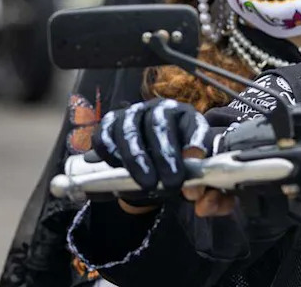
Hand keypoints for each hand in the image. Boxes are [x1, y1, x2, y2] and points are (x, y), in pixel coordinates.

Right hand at [93, 99, 213, 194]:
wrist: (148, 160)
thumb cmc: (173, 162)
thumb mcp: (189, 167)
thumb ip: (193, 176)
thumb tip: (193, 192)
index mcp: (185, 115)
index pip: (193, 124)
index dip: (196, 141)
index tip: (196, 160)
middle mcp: (157, 109)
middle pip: (158, 125)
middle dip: (164, 156)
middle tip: (171, 182)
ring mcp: (131, 114)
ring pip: (129, 130)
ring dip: (137, 159)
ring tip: (147, 183)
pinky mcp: (109, 124)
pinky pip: (104, 137)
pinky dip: (111, 154)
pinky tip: (119, 171)